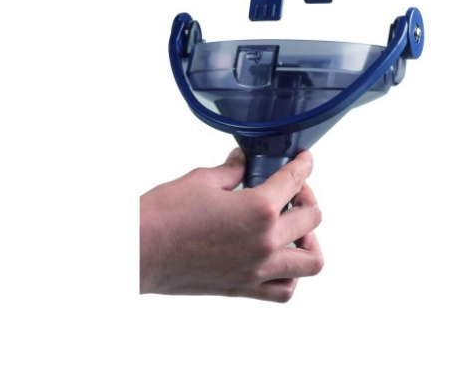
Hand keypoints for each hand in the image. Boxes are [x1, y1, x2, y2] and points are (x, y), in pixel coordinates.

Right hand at [139, 149, 323, 301]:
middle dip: (307, 198)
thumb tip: (242, 162)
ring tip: (295, 230)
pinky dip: (291, 276)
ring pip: (310, 262)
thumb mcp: (202, 179)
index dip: (303, 165)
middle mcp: (265, 242)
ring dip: (309, 242)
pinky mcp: (243, 288)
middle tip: (293, 192)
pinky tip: (278, 260)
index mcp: (258, 209)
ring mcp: (256, 270)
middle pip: (311, 219)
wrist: (139, 251)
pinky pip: (284, 290)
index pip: (294, 181)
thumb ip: (232, 170)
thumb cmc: (164, 214)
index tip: (304, 161)